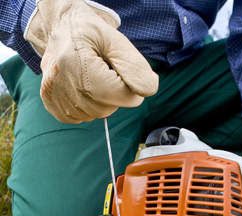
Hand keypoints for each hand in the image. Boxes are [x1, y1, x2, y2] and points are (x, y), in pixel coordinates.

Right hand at [25, 0, 157, 122]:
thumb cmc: (93, 33)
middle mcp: (57, 79)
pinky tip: (84, 85)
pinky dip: (89, 104)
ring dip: (102, 99)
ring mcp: (50, 93)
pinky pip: (82, 116)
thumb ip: (135, 66)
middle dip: (115, 92)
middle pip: (105, 107)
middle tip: (105, 70)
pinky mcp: (49, 102)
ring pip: (95, 113)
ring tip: (92, 75)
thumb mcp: (117, 41)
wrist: (63, 27)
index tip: (124, 72)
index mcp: (74, 60)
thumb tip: (148, 90)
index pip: (117, 93)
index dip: (131, 87)